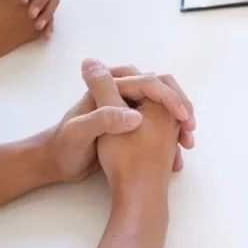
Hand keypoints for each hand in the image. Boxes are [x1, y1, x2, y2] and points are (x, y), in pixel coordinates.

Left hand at [41, 59, 195, 182]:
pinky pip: (158, 125)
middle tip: (190, 127)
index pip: (148, 82)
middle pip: (161, 91)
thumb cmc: (64, 147)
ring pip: (162, 109)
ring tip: (187, 143)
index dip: (168, 97)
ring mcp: (127, 109)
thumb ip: (103, 119)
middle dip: (179, 107)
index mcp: (110, 88)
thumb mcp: (80, 132)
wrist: (56, 165)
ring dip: (178, 123)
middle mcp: (121, 95)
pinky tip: (177, 155)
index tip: (182, 117)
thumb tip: (137, 116)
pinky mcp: (130, 126)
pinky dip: (170, 137)